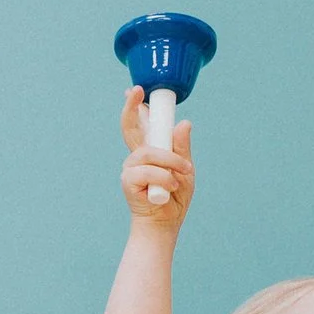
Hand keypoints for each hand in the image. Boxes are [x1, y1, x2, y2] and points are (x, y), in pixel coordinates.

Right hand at [118, 86, 193, 225]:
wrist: (164, 223)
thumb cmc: (174, 198)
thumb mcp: (185, 169)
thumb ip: (181, 148)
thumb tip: (183, 123)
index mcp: (151, 151)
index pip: (143, 125)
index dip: (138, 107)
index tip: (137, 90)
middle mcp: (137, 156)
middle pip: (130, 127)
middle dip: (131, 108)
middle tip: (135, 92)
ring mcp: (131, 167)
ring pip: (150, 152)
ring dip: (171, 162)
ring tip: (181, 176)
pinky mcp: (128, 180)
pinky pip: (149, 170)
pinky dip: (165, 178)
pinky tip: (170, 188)